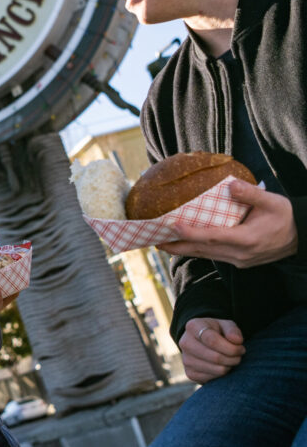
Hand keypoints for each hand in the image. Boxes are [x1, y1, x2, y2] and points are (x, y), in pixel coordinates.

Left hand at [159, 180, 296, 267]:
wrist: (302, 237)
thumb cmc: (286, 217)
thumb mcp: (273, 202)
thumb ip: (251, 194)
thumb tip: (230, 185)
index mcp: (247, 239)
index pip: (212, 237)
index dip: (190, 232)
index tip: (172, 225)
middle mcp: (240, 254)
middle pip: (202, 250)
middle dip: (176, 246)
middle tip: (154, 239)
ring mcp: (239, 260)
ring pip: (205, 255)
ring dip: (183, 250)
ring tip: (161, 243)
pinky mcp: (239, 261)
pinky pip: (212, 255)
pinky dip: (196, 250)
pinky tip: (183, 244)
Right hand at [178, 317, 244, 383]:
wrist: (202, 342)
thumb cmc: (217, 332)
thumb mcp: (226, 325)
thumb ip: (233, 330)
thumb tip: (237, 340)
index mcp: (193, 327)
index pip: (212, 340)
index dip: (231, 347)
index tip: (241, 348)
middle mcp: (185, 343)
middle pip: (216, 357)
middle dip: (233, 358)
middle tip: (239, 356)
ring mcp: (186, 359)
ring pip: (217, 369)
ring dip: (230, 366)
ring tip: (231, 360)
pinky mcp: (190, 373)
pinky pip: (213, 379)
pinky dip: (222, 374)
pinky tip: (222, 366)